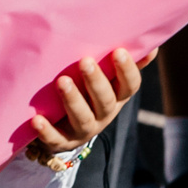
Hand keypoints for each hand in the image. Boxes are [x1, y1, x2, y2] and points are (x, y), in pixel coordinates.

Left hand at [23, 48, 145, 164]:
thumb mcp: (107, 80)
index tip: (119, 51)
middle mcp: (103, 115)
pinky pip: (55, 139)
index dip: (127, 71)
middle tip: (85, 61)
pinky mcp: (62, 142)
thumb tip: (152, 44)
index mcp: (116, 98)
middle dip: (96, 82)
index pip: (129, 86)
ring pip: (82, 118)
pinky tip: (35, 120)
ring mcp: (83, 130)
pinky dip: (46, 131)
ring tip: (62, 81)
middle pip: (105, 101)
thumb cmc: (88, 94)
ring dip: (72, 100)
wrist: (65, 131)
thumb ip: (125, 63)